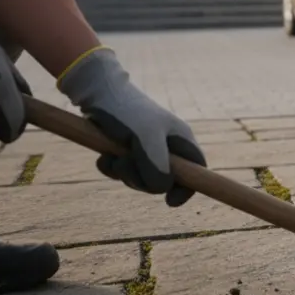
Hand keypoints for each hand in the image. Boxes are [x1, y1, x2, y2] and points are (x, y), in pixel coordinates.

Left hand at [56, 47, 206, 205]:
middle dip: (143, 179)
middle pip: (165, 180)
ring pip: (141, 178)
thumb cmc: (127, 112)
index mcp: (180, 140)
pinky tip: (103, 157)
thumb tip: (162, 189)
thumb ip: (157, 167)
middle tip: (126, 165)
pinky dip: (112, 168)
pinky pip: (122, 172)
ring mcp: (146, 148)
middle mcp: (166, 146)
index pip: (196, 171)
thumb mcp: (145, 139)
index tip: (170, 201)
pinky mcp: (125, 150)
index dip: (188, 189)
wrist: (97, 92)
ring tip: (112, 157)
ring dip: (124, 173)